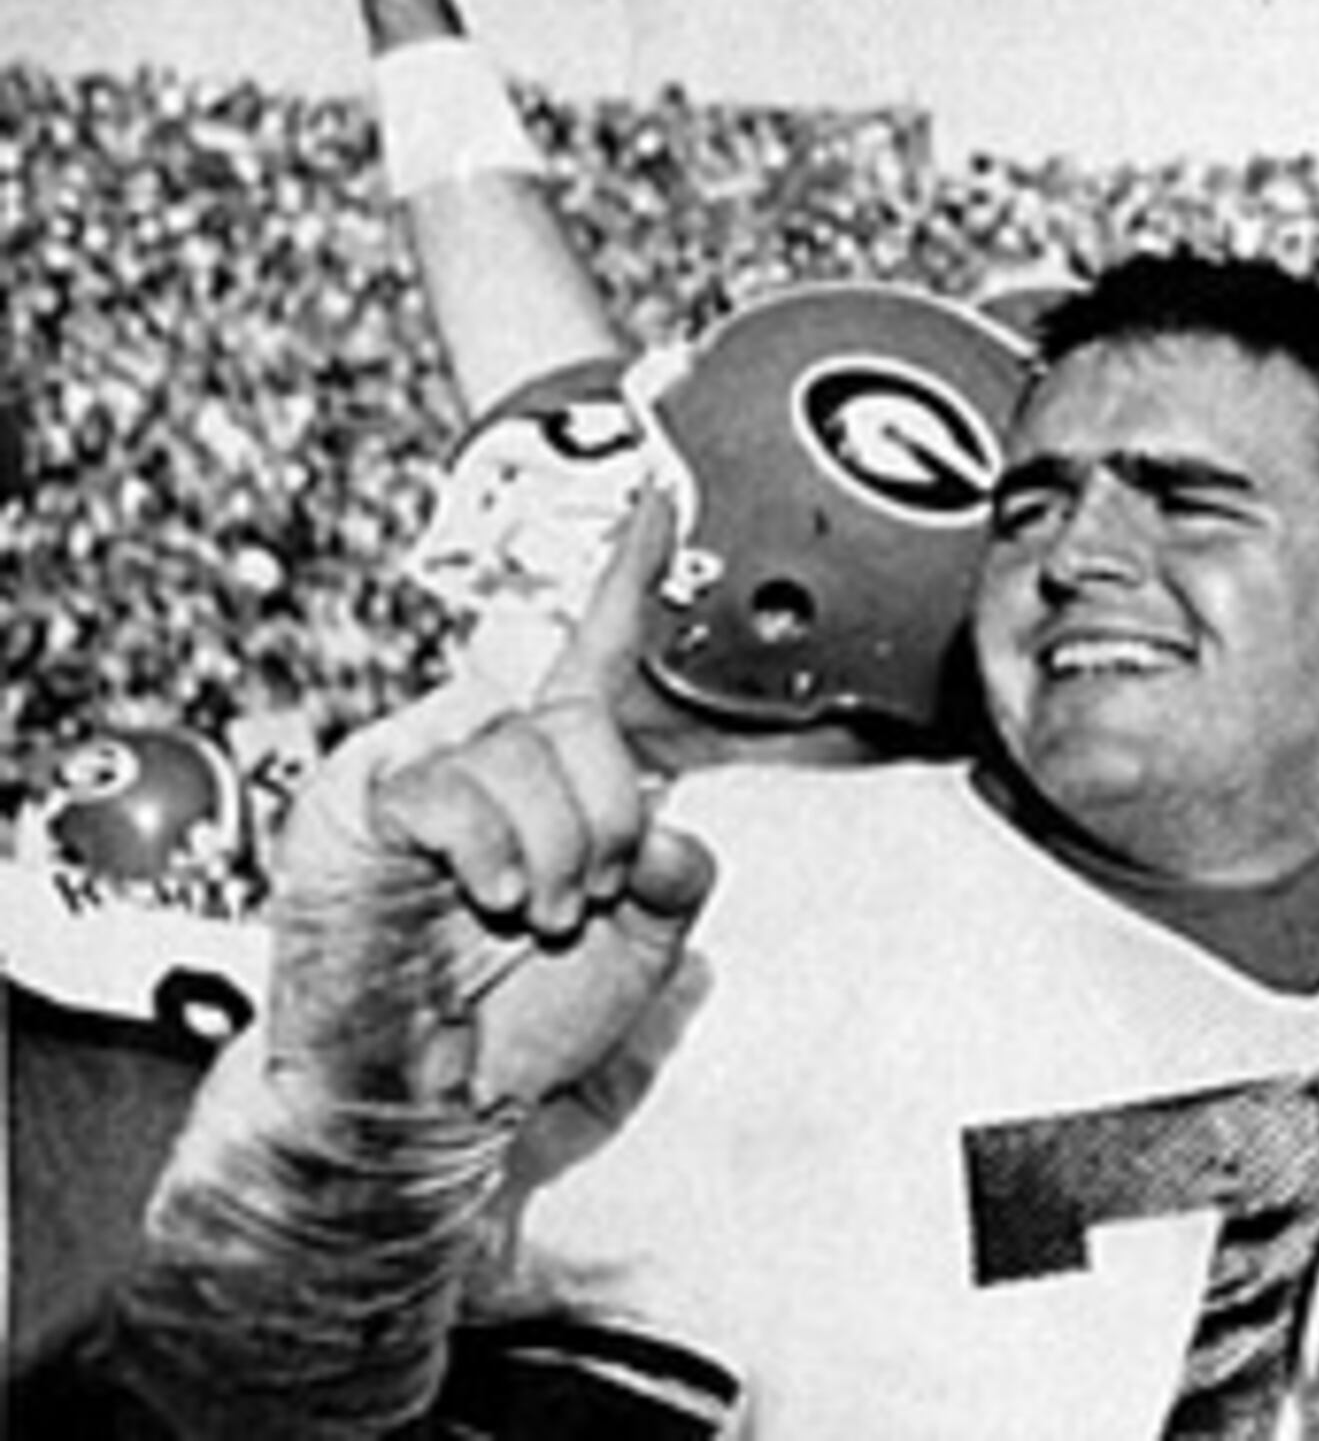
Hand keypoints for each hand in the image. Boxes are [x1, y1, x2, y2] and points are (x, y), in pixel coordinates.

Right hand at [266, 490, 713, 1115]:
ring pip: (526, 748)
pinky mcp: (356, 807)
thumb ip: (675, 866)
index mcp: (546, 772)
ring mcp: (412, 774)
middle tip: (579, 895)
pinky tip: (484, 896)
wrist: (427, 1106)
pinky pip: (452, 785)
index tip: (662, 501)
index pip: (589, 654)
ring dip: (554, 849)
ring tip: (528, 913)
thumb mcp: (643, 936)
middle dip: (607, 816)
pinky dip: (491, 849)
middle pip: (582, 714)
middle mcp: (480, 754)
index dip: (627, 576)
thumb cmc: (519, 1021)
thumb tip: (666, 827)